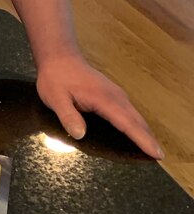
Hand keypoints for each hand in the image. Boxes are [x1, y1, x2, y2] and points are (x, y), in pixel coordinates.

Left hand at [35, 53, 163, 158]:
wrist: (59, 57)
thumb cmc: (56, 78)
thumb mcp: (55, 98)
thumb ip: (68, 116)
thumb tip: (80, 135)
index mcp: (103, 99)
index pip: (127, 123)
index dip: (142, 140)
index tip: (157, 153)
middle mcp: (115, 96)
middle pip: (137, 121)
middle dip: (149, 139)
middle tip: (158, 157)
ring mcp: (116, 94)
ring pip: (135, 116)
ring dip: (144, 131)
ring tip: (151, 149)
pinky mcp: (113, 94)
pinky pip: (129, 111)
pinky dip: (136, 123)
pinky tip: (136, 132)